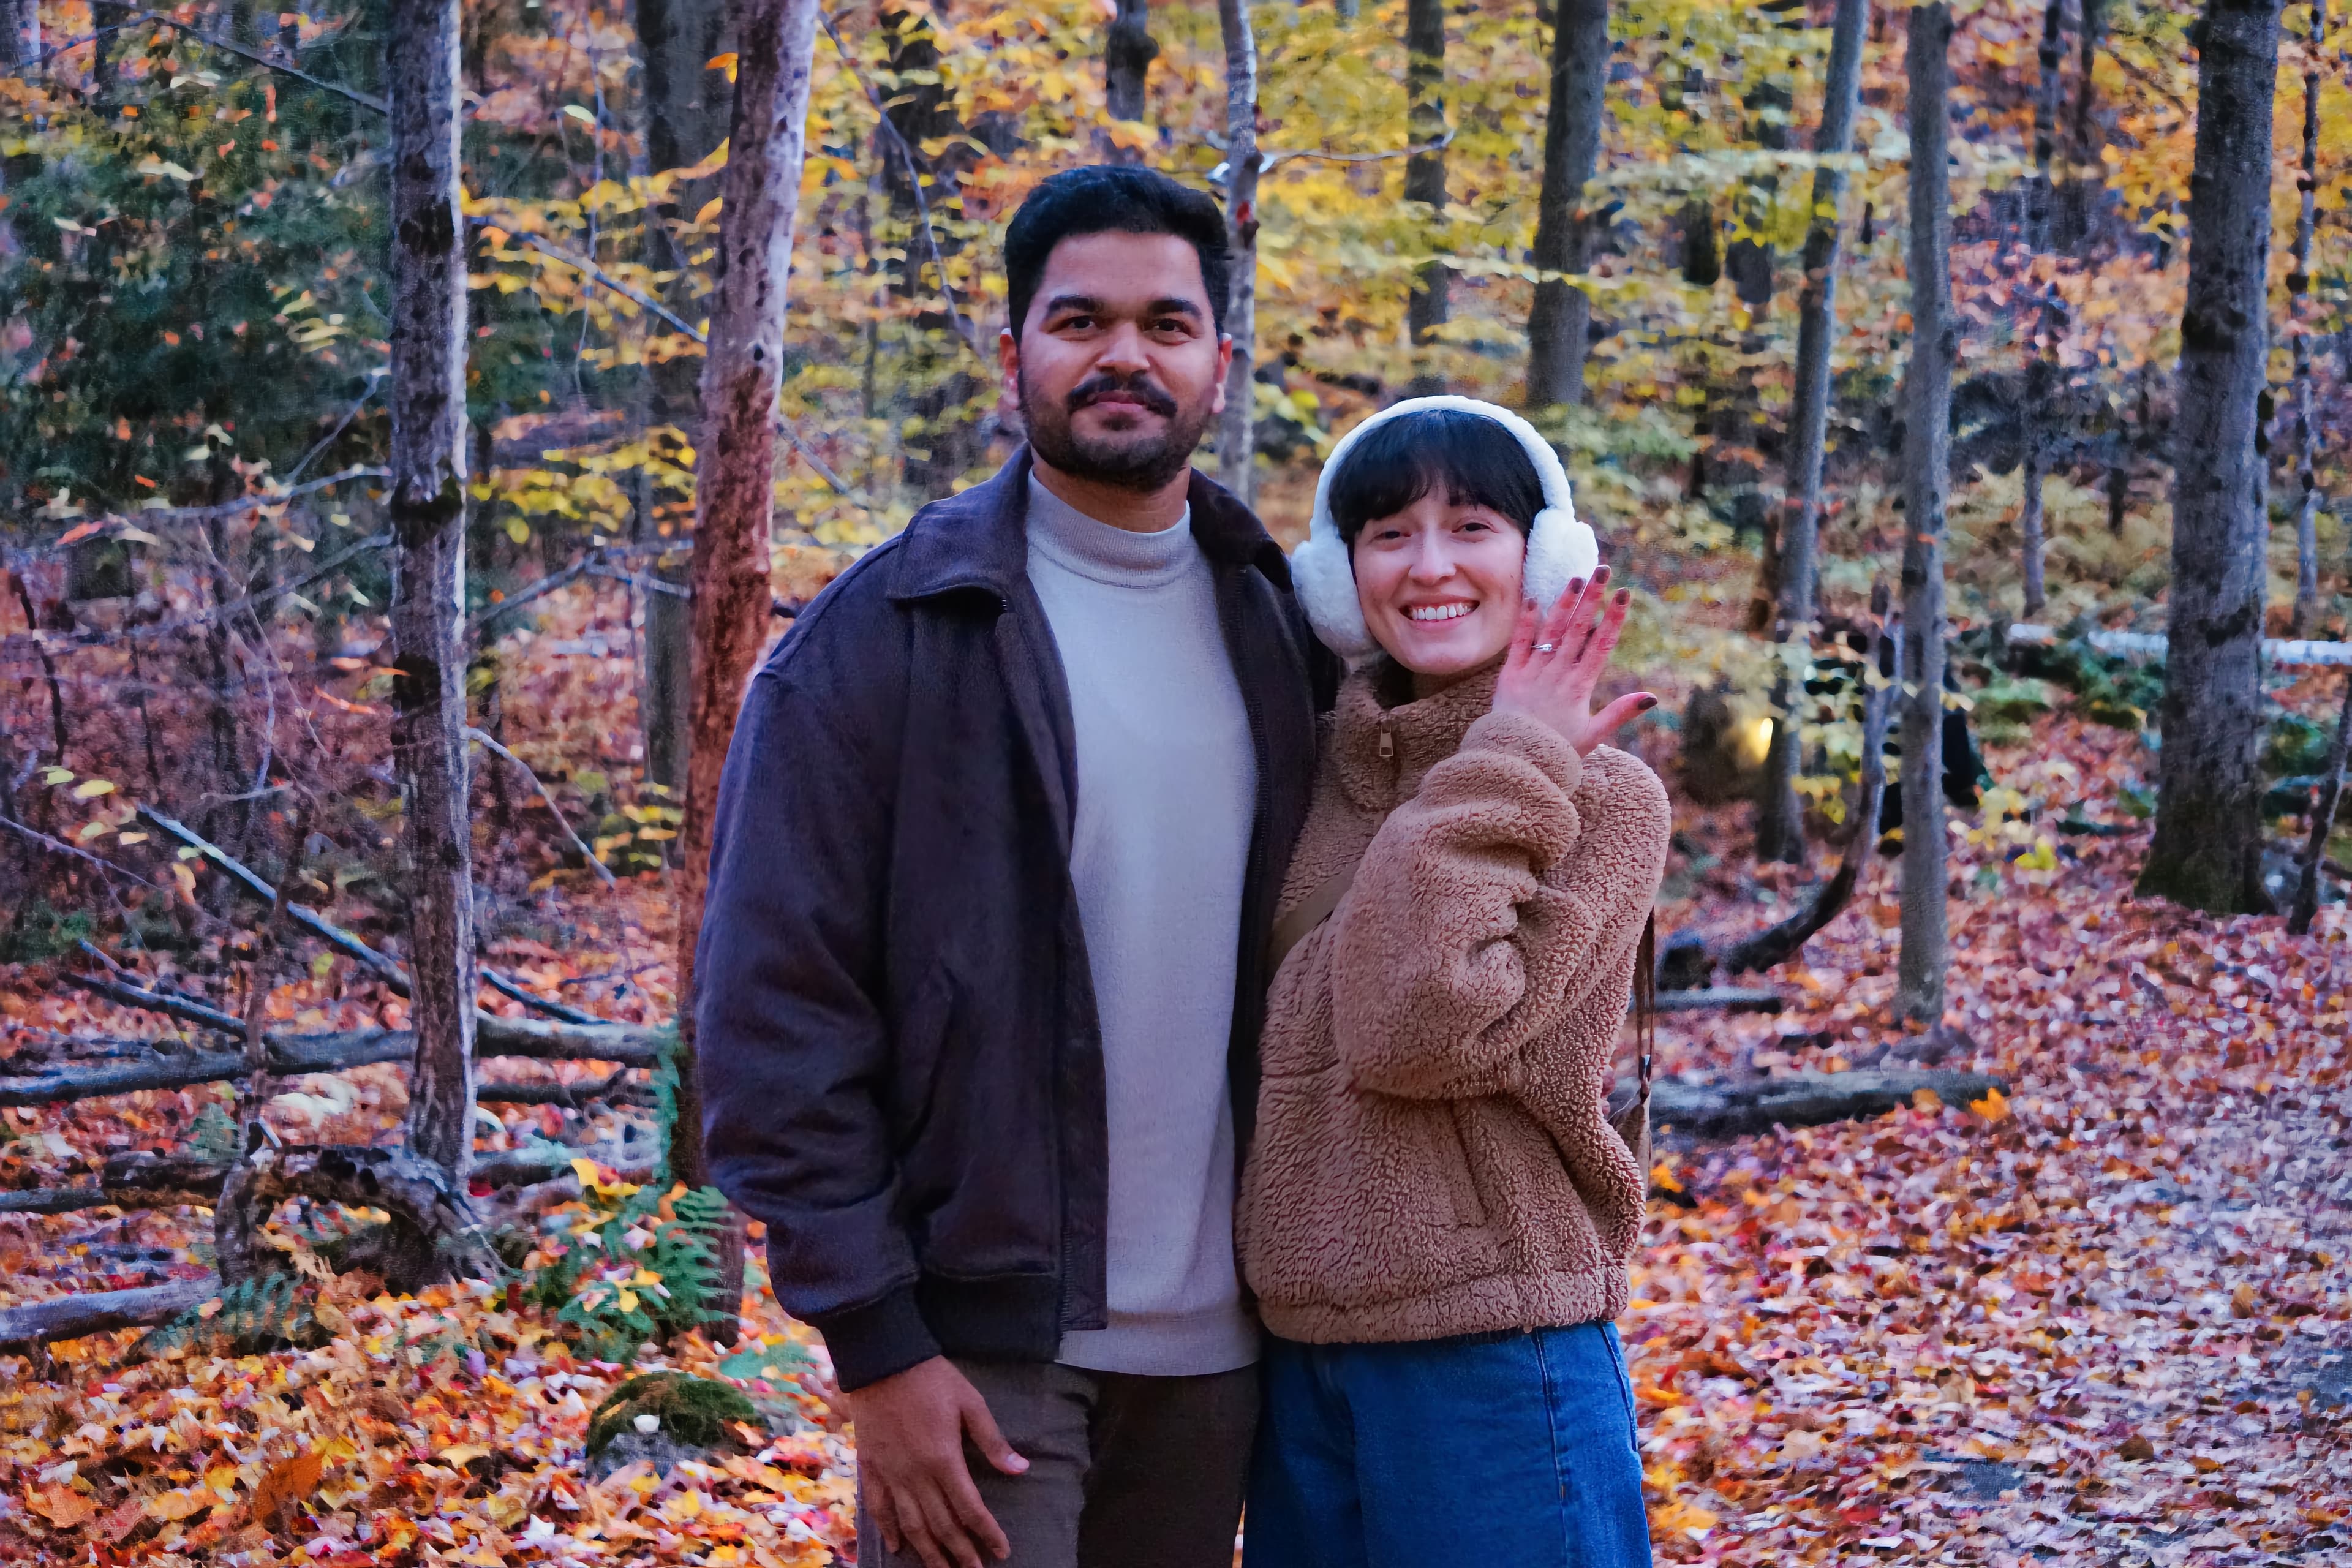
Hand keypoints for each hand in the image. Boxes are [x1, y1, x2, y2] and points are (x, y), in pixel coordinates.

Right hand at [845, 1357, 1027, 1567]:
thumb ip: (993, 1441)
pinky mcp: (871, 1466)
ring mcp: (891, 1473)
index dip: (988, 1533)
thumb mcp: (971, 1403)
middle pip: (941, 1524)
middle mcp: (916, 1475)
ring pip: (910, 1524)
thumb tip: (1021, 1469)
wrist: (883, 1360)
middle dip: (960, 1552)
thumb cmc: (932, 1378)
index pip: (970, 1508)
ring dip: (927, 1551)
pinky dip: (887, 1529)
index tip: (1002, 1552)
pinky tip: (896, 1547)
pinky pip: (878, 1507)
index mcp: (944, 1460)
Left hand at [1492, 565, 1657, 756]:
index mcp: (1579, 687)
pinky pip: (1518, 643)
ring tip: (1576, 578)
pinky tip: (1535, 599)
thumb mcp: (1593, 736)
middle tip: (1603, 570)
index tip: (1624, 593)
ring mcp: (1532, 672)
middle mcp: (1557, 674)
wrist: (1514, 762)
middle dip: (1592, 598)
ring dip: (1564, 603)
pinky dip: (1526, 621)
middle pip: (1578, 629)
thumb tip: (1652, 698)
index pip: (1601, 645)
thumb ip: (1620, 713)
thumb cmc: (1556, 751)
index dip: (1613, 617)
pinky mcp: (1509, 675)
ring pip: (1551, 630)